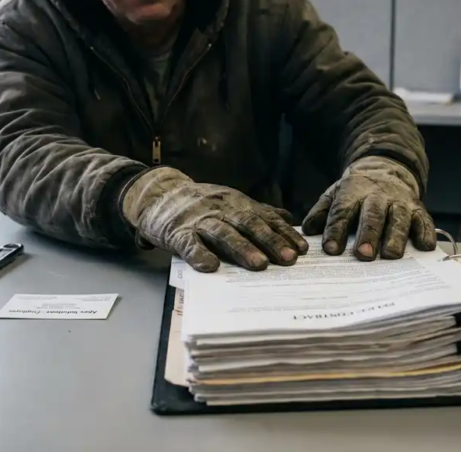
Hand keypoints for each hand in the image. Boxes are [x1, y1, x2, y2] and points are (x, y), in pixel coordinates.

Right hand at [121, 167, 308, 271]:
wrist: (158, 195)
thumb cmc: (200, 204)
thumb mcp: (231, 201)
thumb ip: (258, 211)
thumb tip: (289, 219)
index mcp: (236, 203)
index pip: (265, 218)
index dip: (283, 233)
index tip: (302, 249)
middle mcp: (221, 210)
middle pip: (249, 224)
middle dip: (270, 241)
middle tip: (288, 258)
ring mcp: (199, 221)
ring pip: (223, 233)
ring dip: (242, 249)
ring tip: (259, 264)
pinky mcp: (177, 232)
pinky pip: (189, 244)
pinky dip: (199, 254)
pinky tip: (211, 266)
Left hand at [302, 156, 435, 259]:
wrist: (386, 167)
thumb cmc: (357, 190)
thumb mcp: (335, 193)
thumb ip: (321, 211)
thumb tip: (307, 230)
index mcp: (353, 192)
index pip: (342, 211)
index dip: (336, 230)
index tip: (330, 250)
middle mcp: (378, 196)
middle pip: (372, 215)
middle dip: (368, 235)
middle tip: (363, 254)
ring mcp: (400, 202)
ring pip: (399, 219)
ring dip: (395, 237)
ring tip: (390, 255)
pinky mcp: (419, 209)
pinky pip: (425, 220)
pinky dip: (426, 233)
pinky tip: (425, 246)